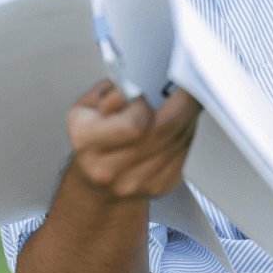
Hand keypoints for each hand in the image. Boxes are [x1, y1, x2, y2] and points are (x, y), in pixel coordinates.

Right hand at [65, 80, 200, 200]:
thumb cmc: (93, 132)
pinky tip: (177, 127)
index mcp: (85, 141)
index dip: (149, 103)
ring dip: (187, 117)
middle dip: (181, 102)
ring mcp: (133, 183)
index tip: (155, 88)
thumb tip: (136, 85)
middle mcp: (106, 168)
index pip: (133, 124)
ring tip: (181, 103)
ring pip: (178, 141)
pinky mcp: (156, 187)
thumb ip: (111, 91)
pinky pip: (184, 154)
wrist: (95, 174)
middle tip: (185, 85)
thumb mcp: (89, 103)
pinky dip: (186, 136)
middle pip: (163, 130)